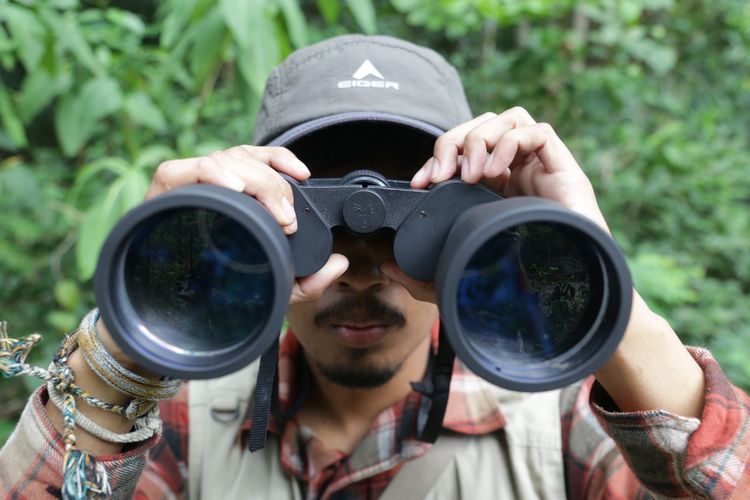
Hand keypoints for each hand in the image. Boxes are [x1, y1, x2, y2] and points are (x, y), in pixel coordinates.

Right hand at [144, 145, 349, 304]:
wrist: (174, 326)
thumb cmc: (221, 300)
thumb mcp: (275, 290)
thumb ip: (310, 281)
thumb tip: (340, 264)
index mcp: (234, 202)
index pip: (256, 160)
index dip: (280, 159)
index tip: (303, 175)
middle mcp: (210, 192)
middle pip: (242, 159)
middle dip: (272, 182)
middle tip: (285, 216)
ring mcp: (184, 194)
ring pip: (218, 160)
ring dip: (248, 177)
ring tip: (265, 208)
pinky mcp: (159, 199)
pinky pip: (179, 171)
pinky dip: (210, 175)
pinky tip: (234, 191)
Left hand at [403, 111, 704, 415]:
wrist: (569, 293)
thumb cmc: (522, 286)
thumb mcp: (460, 279)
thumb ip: (424, 276)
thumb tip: (386, 266)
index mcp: (490, 190)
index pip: (460, 153)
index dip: (437, 159)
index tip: (420, 183)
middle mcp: (513, 172)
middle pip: (479, 127)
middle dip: (453, 144)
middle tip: (442, 175)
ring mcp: (537, 167)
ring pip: (505, 118)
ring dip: (480, 140)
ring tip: (474, 176)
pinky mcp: (563, 166)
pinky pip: (537, 130)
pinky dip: (511, 143)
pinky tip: (499, 174)